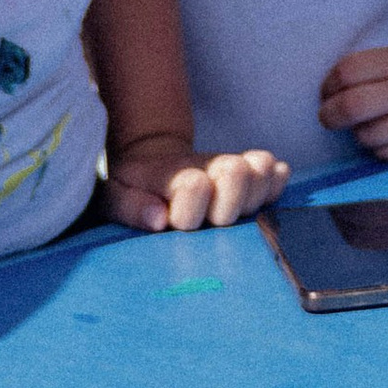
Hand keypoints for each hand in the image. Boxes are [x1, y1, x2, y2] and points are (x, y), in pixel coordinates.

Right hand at [102, 132, 290, 230]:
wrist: (151, 177)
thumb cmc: (130, 187)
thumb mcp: (112, 194)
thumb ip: (128, 206)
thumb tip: (158, 218)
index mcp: (173, 222)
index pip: (189, 215)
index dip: (196, 196)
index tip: (194, 180)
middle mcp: (209, 220)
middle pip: (232, 204)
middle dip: (233, 181)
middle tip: (228, 168)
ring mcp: (233, 208)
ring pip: (256, 197)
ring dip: (256, 177)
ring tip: (244, 164)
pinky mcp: (251, 197)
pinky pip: (273, 191)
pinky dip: (275, 177)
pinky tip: (272, 169)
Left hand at [319, 43, 387, 161]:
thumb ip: (370, 70)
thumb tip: (327, 94)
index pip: (347, 72)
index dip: (328, 84)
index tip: (325, 92)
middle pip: (351, 107)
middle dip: (329, 114)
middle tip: (326, 117)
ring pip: (364, 135)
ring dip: (358, 132)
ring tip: (369, 124)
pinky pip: (382, 153)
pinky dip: (378, 146)